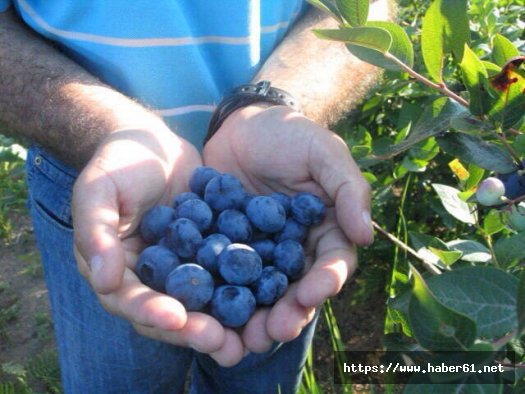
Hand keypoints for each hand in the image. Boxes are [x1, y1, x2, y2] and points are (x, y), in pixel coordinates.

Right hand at [72, 126, 244, 365]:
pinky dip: (246, 288)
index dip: (151, 312)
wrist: (155, 143)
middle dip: (194, 330)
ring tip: (248, 340)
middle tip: (221, 344)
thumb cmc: (119, 162)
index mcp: (117, 270)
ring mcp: (183, 268)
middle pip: (170, 312)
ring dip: (224, 323)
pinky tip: (269, 297)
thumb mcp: (99, 190)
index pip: (130, 300)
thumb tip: (102, 281)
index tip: (176, 319)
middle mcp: (151, 278)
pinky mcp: (211, 255)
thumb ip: (96, 232)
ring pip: (202, 302)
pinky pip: (227, 274)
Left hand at [203, 105, 372, 351]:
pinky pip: (223, 276)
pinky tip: (208, 314)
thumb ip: (348, 189)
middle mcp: (293, 249)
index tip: (312, 295)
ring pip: (260, 293)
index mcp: (323, 230)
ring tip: (245, 339)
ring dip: (255, 318)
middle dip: (289, 313)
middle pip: (296, 289)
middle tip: (275, 331)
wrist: (240, 125)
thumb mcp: (323, 152)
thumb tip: (366, 236)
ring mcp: (258, 252)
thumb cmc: (288, 134)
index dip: (325, 281)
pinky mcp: (225, 249)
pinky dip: (218, 297)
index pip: (331, 263)